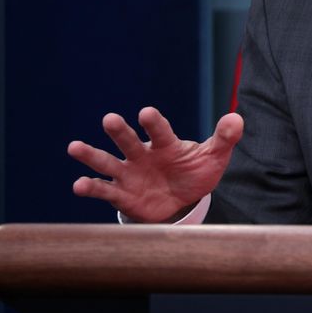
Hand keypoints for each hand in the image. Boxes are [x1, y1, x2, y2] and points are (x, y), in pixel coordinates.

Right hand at [68, 106, 243, 222]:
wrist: (182, 199)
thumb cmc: (196, 172)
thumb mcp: (214, 156)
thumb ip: (224, 138)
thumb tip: (237, 118)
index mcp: (166, 144)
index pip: (160, 131)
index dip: (154, 123)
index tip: (147, 113)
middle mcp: (142, 155)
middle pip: (129, 141)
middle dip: (120, 132)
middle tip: (110, 119)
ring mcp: (129, 173)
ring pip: (107, 162)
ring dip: (92, 155)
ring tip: (75, 147)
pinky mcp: (120, 194)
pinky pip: (104, 189)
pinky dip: (91, 187)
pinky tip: (79, 185)